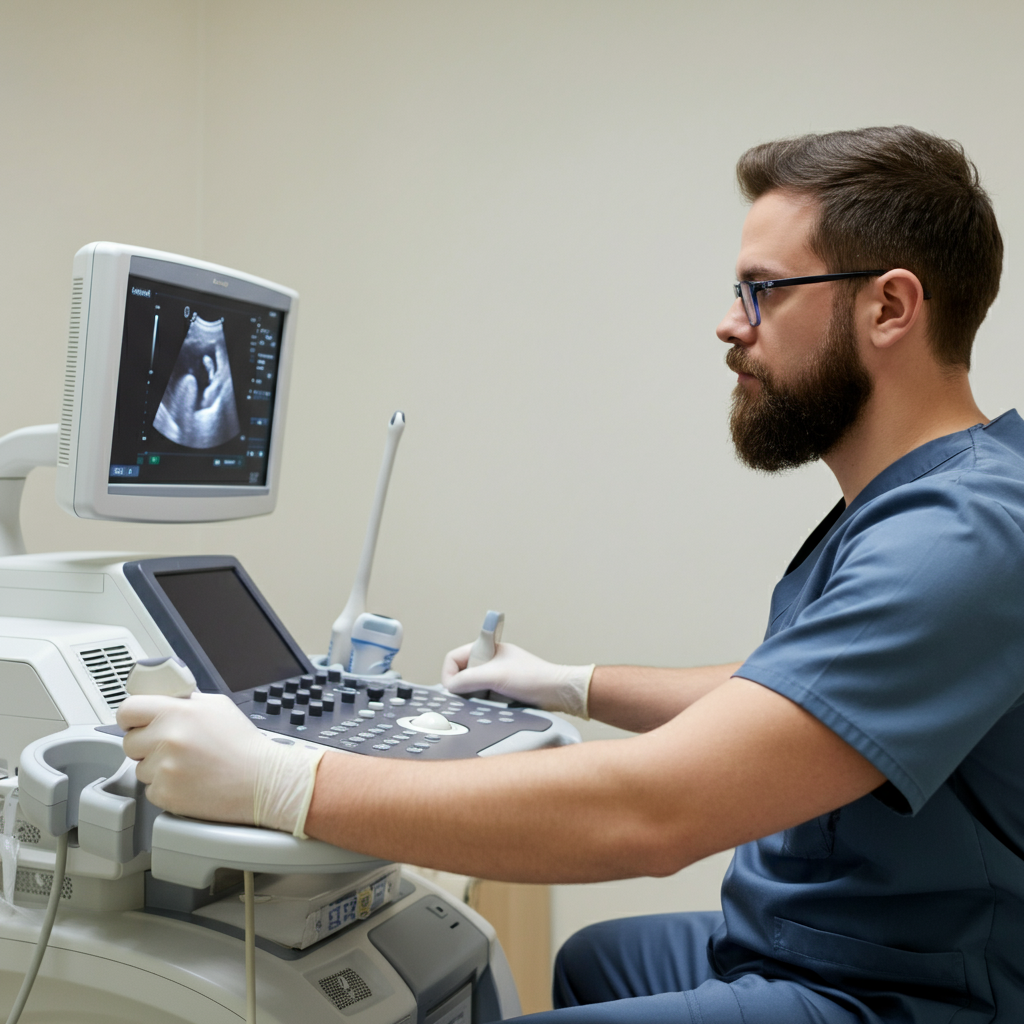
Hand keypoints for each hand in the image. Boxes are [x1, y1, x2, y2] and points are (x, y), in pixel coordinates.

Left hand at [117, 692, 324, 836]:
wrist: (261, 781)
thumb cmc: (243, 745)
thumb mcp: (217, 706)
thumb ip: (184, 701)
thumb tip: (161, 700)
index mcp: (178, 712)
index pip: (128, 708)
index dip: (130, 717)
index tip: (135, 723)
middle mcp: (168, 738)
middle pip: (129, 741)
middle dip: (145, 745)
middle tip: (169, 747)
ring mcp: (165, 768)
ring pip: (140, 768)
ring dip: (157, 768)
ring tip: (187, 765)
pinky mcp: (166, 794)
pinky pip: (150, 790)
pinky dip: (166, 788)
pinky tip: (189, 781)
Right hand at [442, 641, 594, 718]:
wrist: (558, 692)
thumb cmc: (533, 678)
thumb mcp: (494, 676)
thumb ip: (468, 679)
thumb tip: (450, 687)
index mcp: (487, 648)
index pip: (453, 658)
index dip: (449, 674)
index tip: (454, 689)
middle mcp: (489, 660)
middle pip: (461, 674)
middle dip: (465, 687)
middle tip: (476, 694)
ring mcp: (496, 674)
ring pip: (472, 687)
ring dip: (477, 696)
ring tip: (492, 699)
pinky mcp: (503, 688)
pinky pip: (484, 696)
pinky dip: (486, 702)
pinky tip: (498, 704)